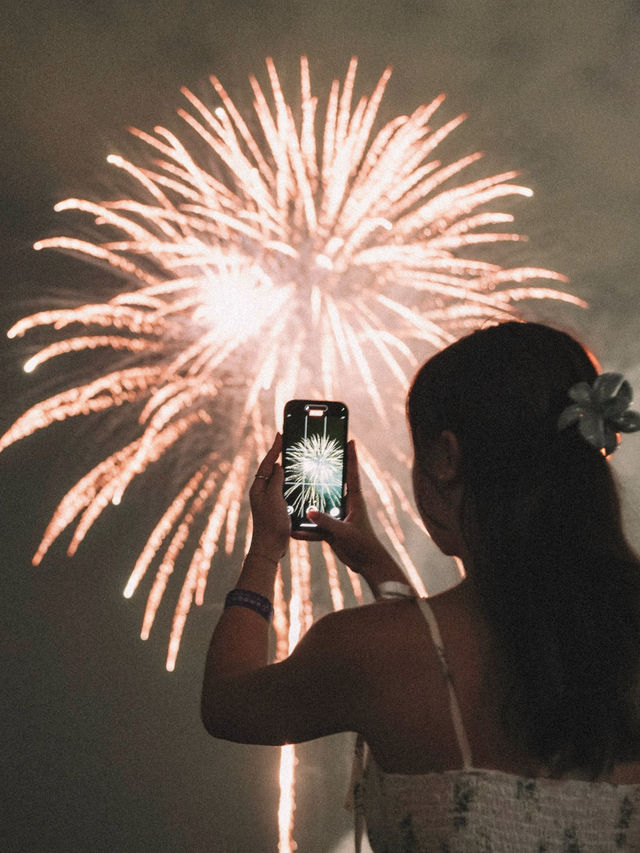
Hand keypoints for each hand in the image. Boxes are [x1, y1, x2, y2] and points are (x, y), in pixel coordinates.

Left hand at [249, 433, 289, 560]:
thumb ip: (275, 481)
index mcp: (258, 487)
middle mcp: (262, 491)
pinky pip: (282, 487)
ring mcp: (268, 499)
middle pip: (271, 468)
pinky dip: (288, 480)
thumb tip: (278, 466)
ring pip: (276, 478)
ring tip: (293, 456)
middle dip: (278, 454)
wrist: (270, 547)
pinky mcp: (276, 506)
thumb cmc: (270, 523)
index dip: (274, 448)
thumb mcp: (274, 499)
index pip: (267, 463)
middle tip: (287, 442)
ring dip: (284, 466)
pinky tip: (296, 479)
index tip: (280, 435)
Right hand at [306, 441, 399, 579]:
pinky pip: (315, 527)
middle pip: (333, 484)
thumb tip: (308, 512)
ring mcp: (337, 517)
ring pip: (321, 505)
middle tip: (313, 458)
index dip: (351, 456)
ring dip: (309, 502)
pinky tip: (293, 531)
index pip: (352, 473)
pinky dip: (305, 530)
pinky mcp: (331, 529)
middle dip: (324, 473)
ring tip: (293, 492)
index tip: (350, 440)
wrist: (367, 564)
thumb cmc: (362, 544)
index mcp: (354, 500)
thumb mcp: (344, 532)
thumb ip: (326, 522)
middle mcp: (345, 505)